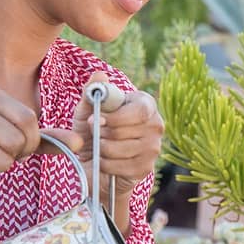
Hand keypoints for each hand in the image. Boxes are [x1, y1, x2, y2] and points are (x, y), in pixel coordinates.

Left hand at [71, 72, 163, 190]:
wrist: (93, 160)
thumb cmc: (93, 129)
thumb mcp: (88, 108)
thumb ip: (92, 91)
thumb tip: (99, 75)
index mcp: (146, 104)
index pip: (139, 111)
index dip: (115, 118)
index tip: (95, 120)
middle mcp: (156, 125)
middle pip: (124, 132)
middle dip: (101, 134)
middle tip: (94, 135)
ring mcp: (153, 148)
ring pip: (120, 150)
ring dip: (101, 150)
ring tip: (98, 146)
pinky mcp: (146, 169)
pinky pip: (120, 167)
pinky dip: (105, 165)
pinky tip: (103, 161)